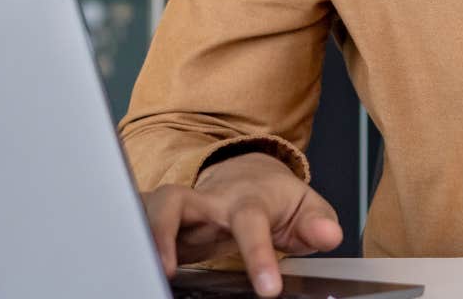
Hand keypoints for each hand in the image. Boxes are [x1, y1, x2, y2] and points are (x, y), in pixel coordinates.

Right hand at [139, 151, 344, 296]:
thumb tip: (331, 235)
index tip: (268, 290)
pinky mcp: (160, 222)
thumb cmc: (274, 198)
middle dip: (165, 229)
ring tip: (148, 271)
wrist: (246, 175)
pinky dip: (131, 241)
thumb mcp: (304, 208)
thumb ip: (318, 223)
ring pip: (147, 209)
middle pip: (176, 202)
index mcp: (245, 200)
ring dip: (141, 236)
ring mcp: (180, 211)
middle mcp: (206, 201)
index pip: (250, 222)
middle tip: (166, 271)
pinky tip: (132, 265)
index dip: (258, 254)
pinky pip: (137, 225)